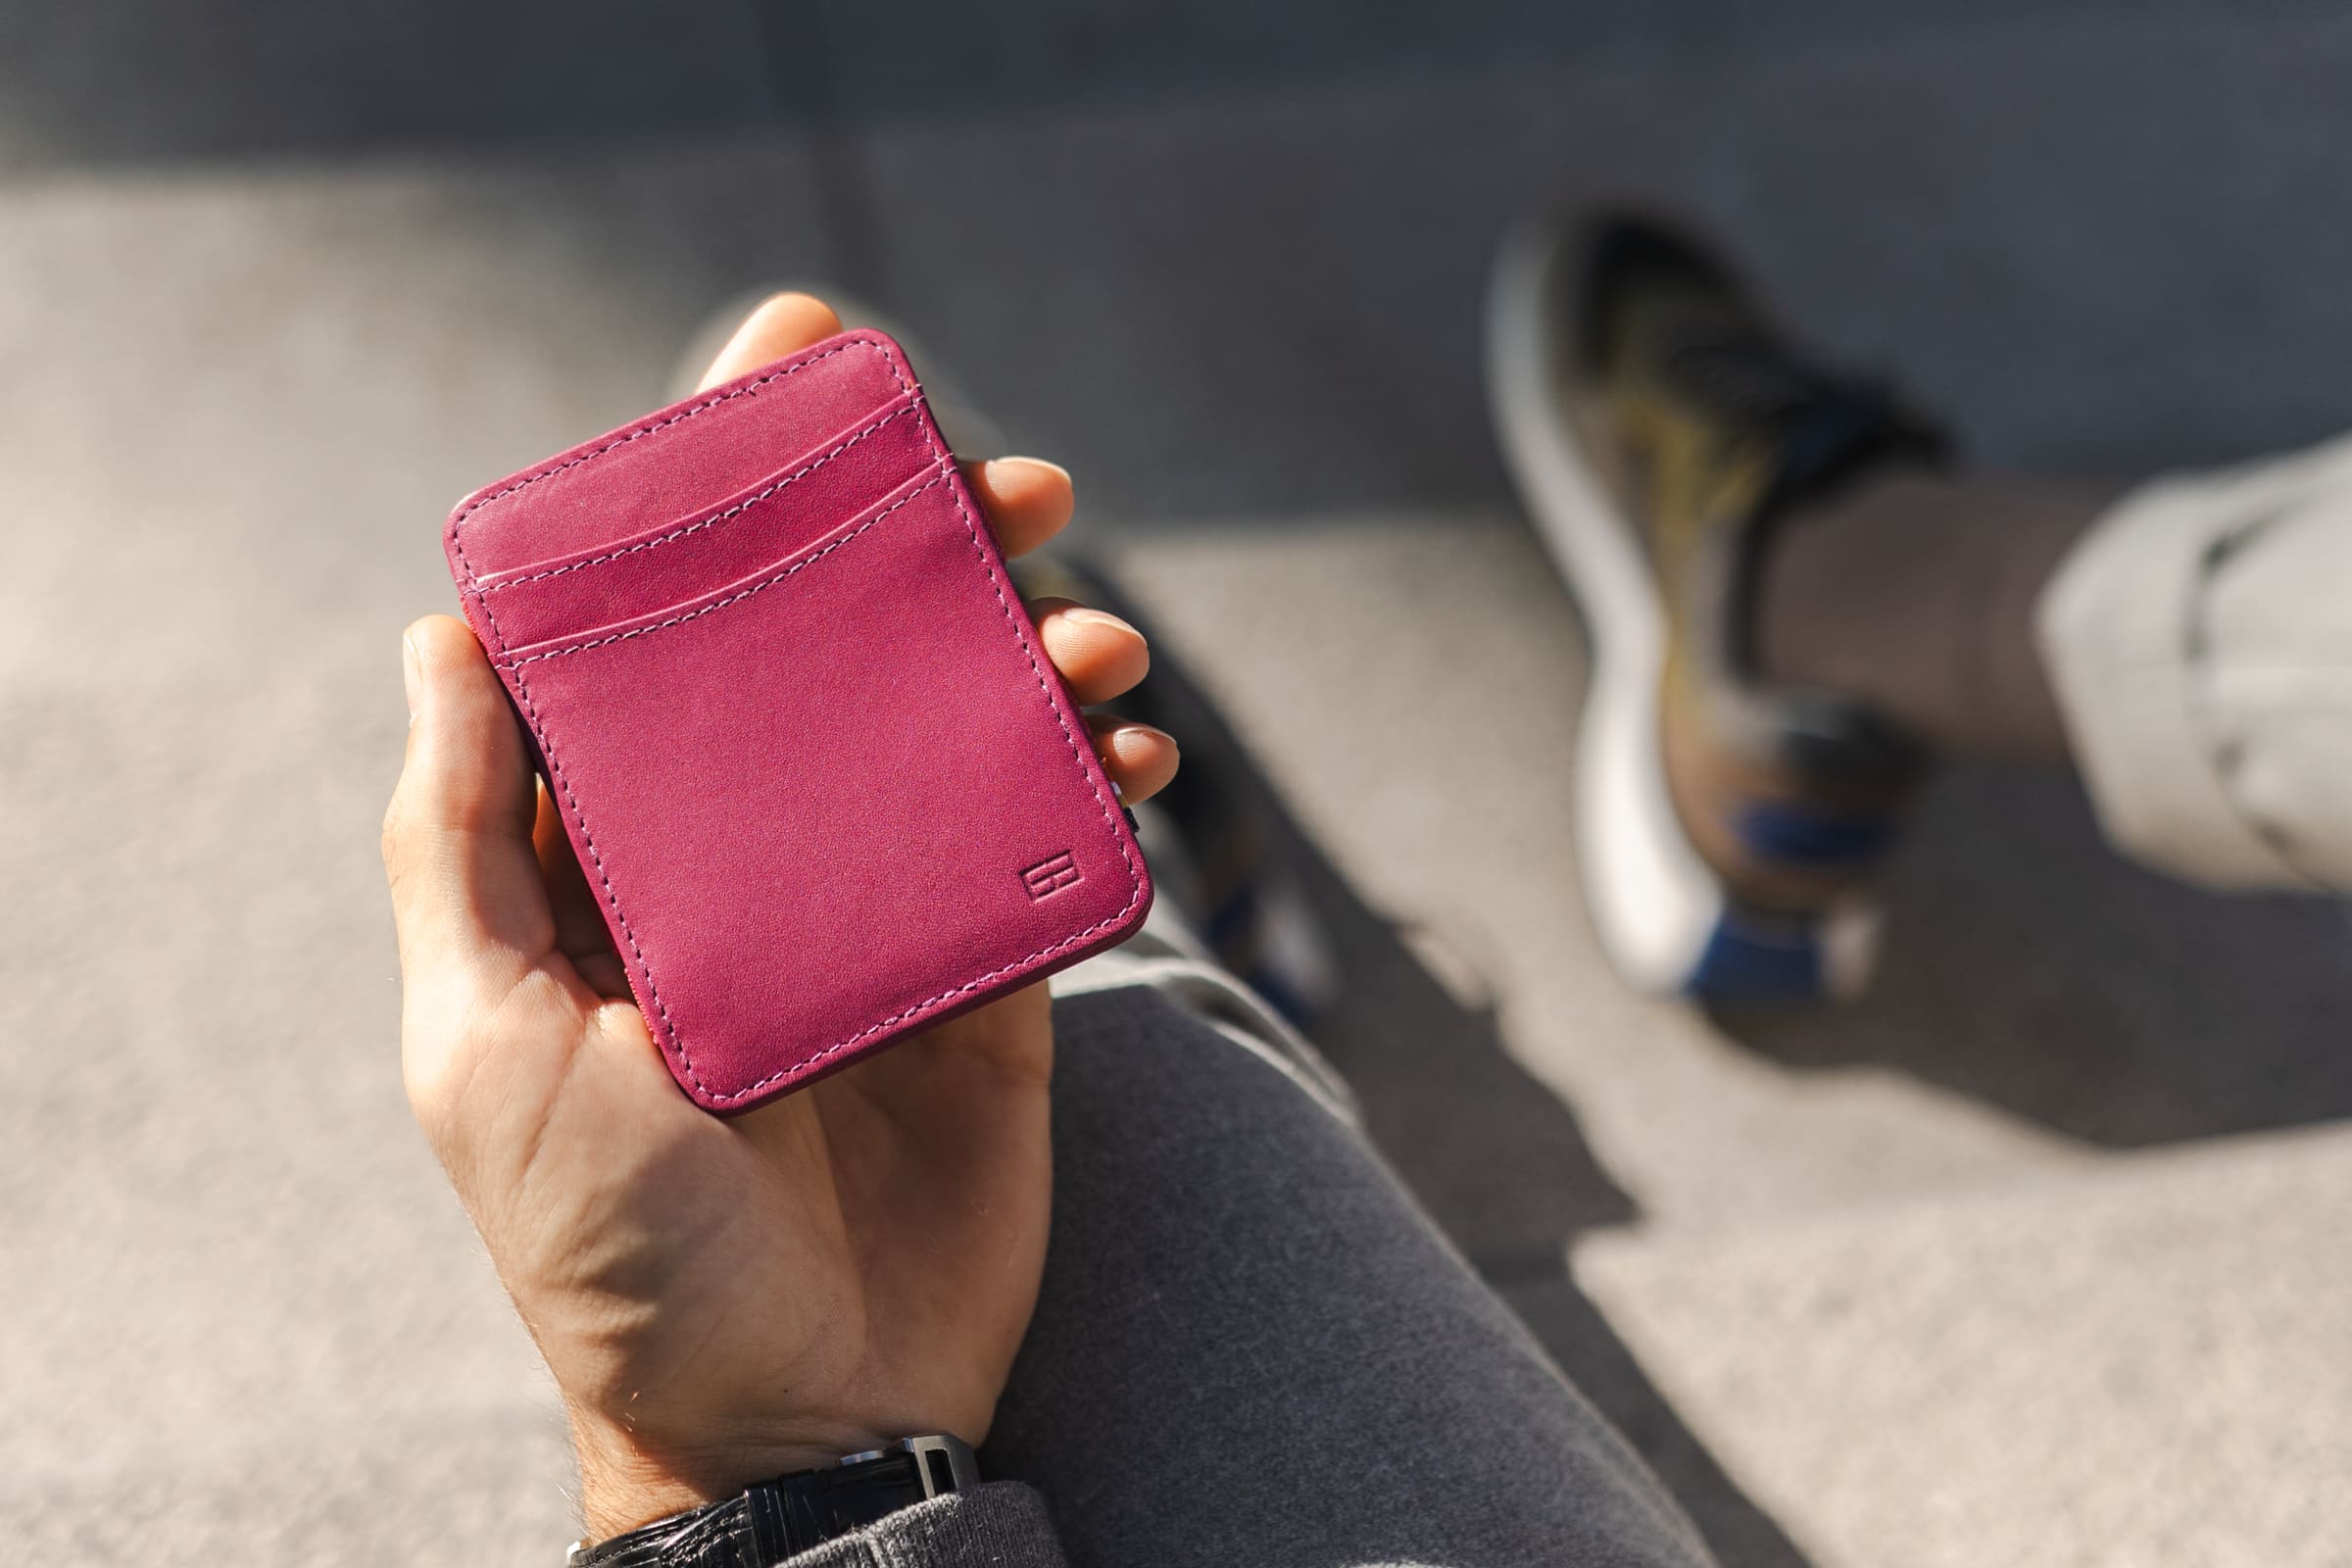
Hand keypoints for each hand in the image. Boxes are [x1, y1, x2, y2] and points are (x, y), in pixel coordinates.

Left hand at [382, 295, 1178, 1540]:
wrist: (798, 1418)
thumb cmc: (616, 1251)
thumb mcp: (491, 1045)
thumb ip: (466, 845)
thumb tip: (444, 636)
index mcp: (625, 852)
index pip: (671, 627)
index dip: (726, 489)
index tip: (794, 366)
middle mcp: (755, 858)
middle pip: (838, 646)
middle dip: (917, 539)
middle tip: (1003, 476)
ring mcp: (881, 910)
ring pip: (959, 722)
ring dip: (1030, 642)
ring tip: (1091, 626)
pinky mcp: (990, 972)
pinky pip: (1051, 838)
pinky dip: (1097, 773)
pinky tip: (1131, 748)